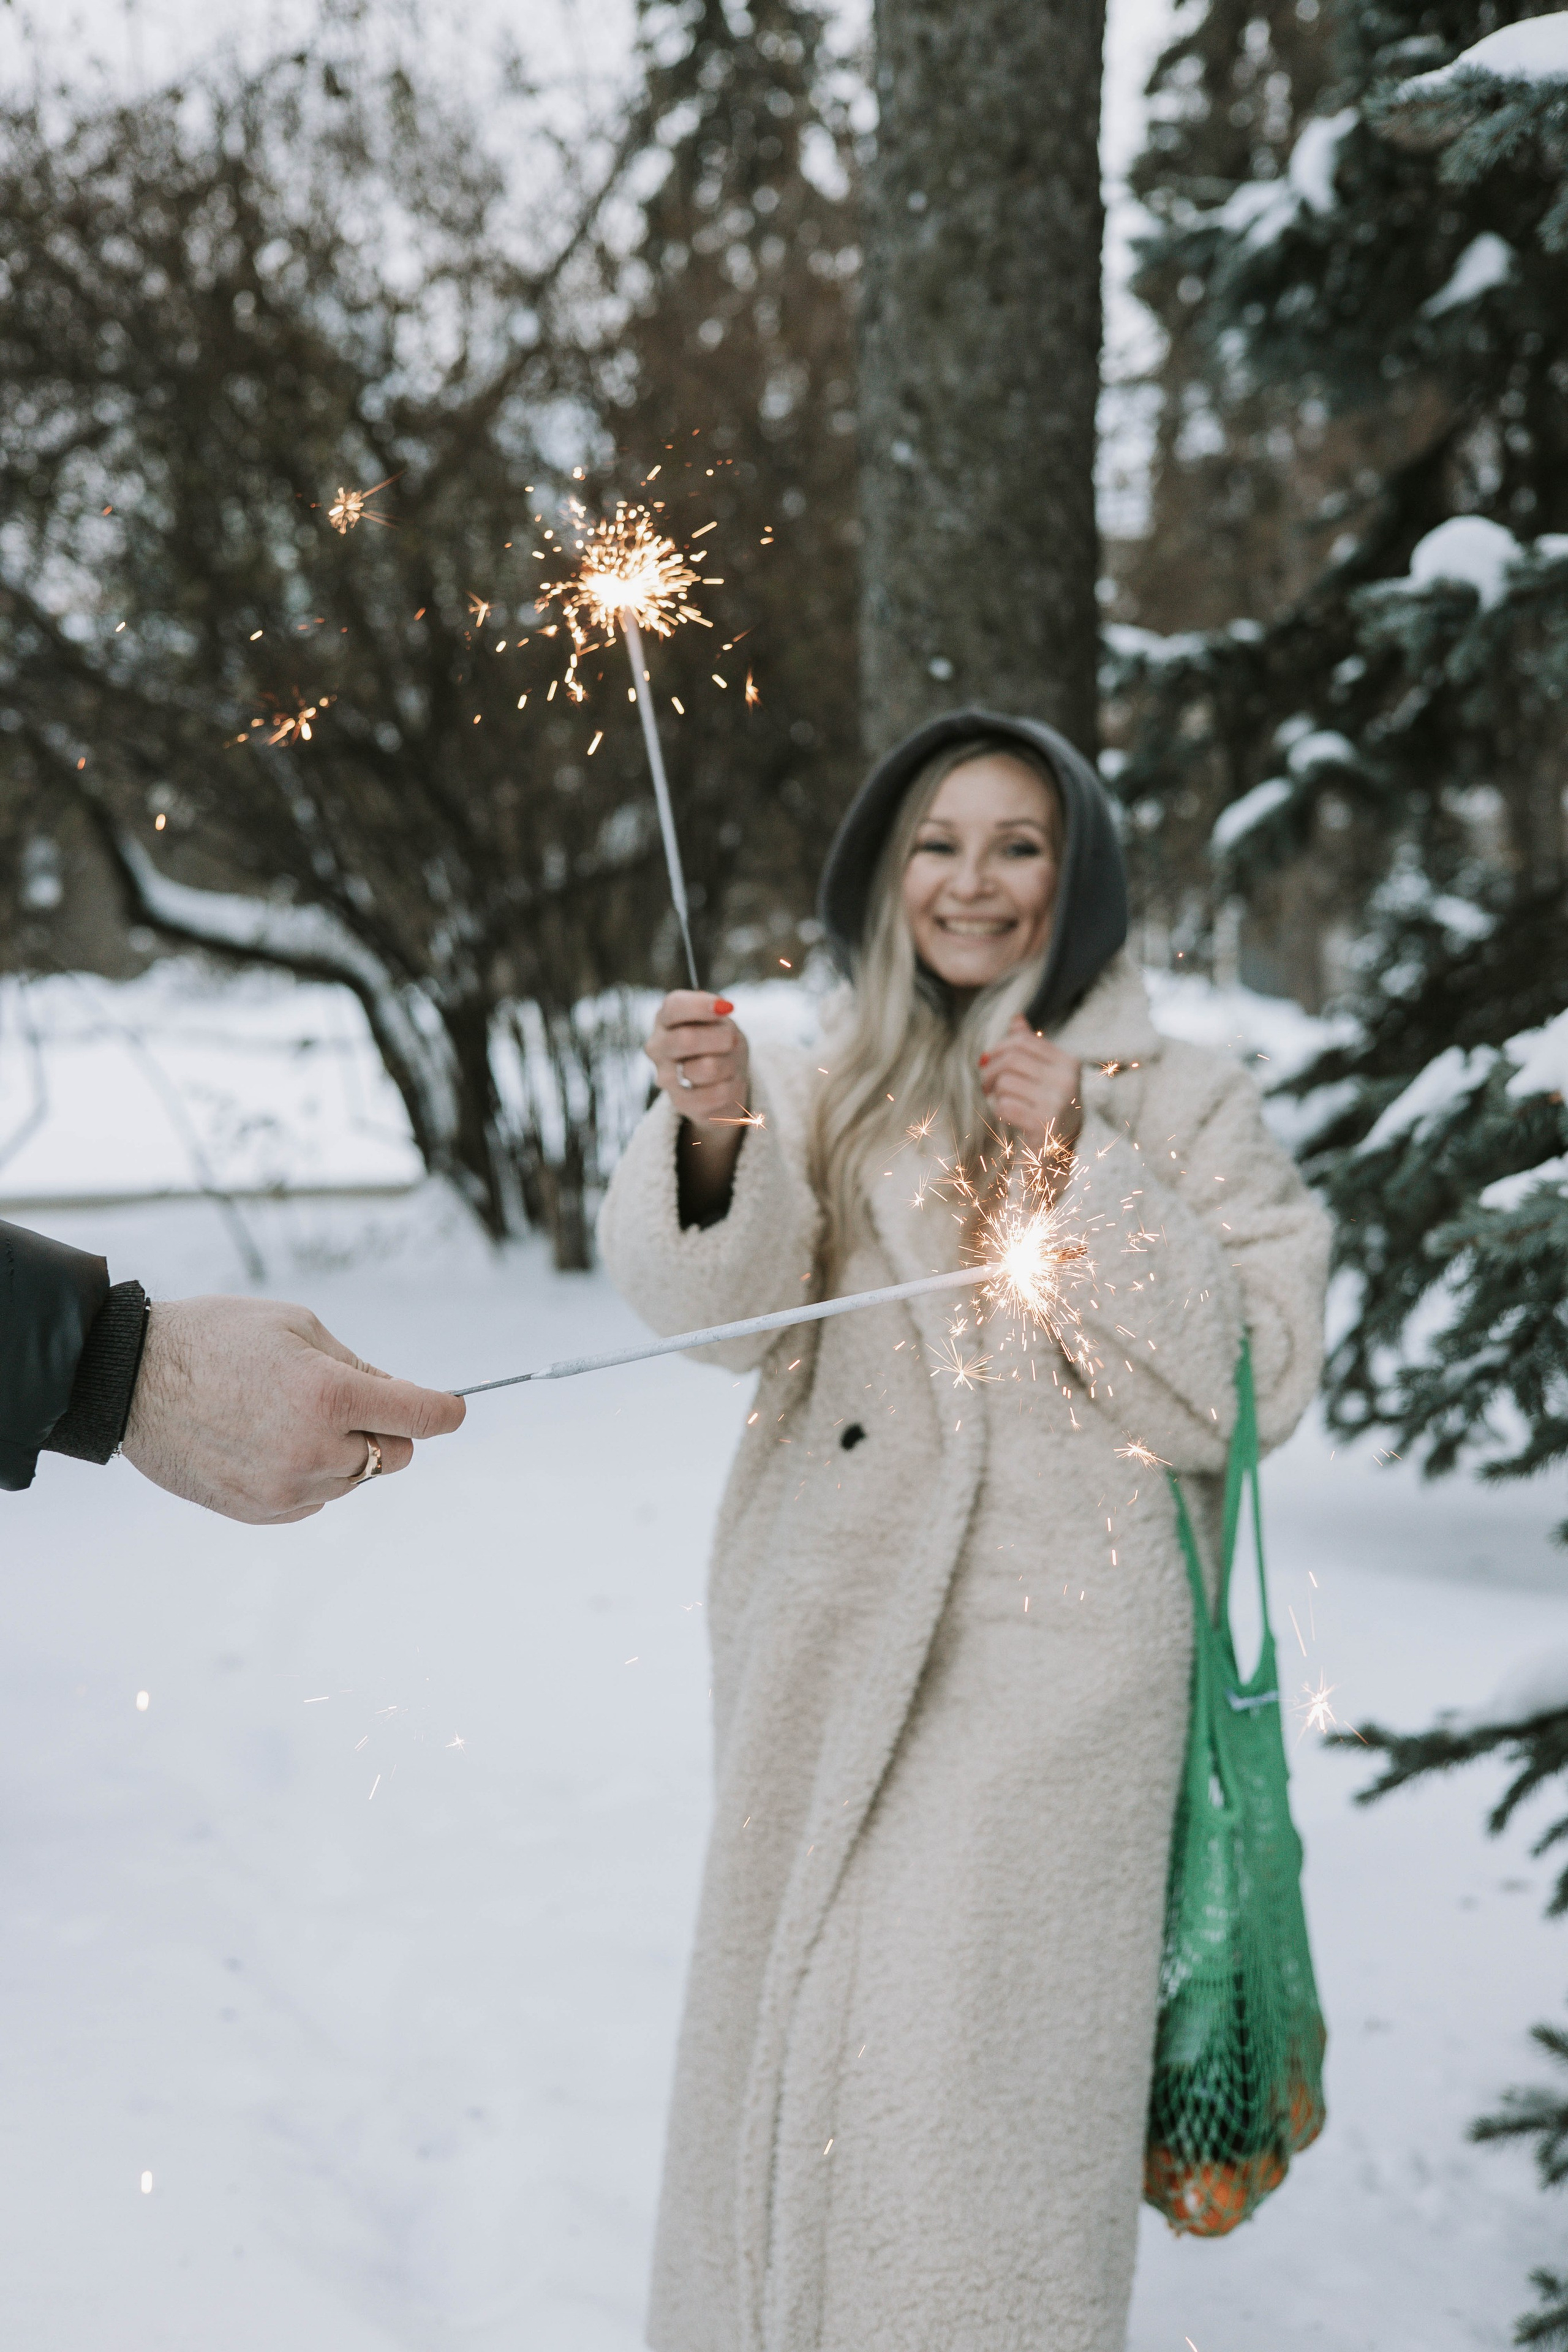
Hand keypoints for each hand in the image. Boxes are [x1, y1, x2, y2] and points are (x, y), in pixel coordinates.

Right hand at [122, 1296, 464, 1524]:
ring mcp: (285, 1489)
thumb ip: (356, 1367)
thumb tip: (399, 1397)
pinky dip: (311, 1476)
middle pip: (392, 1455)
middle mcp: (312, 1450)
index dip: (445, 1411)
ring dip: (343, 1453)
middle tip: (350, 1401)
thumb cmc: (214, 1338)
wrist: (130, 1380)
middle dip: (386, 1429)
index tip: (454, 1409)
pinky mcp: (259, 1512)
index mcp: (328, 1396)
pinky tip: (271, 1443)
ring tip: (290, 1415)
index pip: (419, 1416)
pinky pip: (314, 1500)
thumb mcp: (296, 1327)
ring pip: (353, 1481)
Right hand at [645, 991, 749, 1134]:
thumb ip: (715, 1012)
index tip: (726, 1008)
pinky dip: (731, 1086)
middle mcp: (657, 1047)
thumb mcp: (720, 1021)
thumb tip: (721, 1006)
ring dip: (729, 1064)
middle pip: (687, 1039)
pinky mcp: (680, 1102)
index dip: (700, 1006)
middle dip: (721, 1039)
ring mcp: (665, 1077)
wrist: (721, 1081)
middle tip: (732, 1041)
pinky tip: (724, 1083)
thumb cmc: (719, 1042)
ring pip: (708, 1068)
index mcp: (665, 1019)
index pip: (674, 1007)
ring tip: (726, 1064)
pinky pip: (718, 1093)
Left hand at [978, 1014, 1082, 1151]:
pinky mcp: (1043, 1124)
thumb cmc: (1047, 1110)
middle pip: (1011, 1059)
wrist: (1058, 1156)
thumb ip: (1032, 1049)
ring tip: (1001, 1104)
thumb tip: (1017, 1018)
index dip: (998, 1048)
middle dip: (990, 1071)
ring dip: (995, 1094)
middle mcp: (1067, 1080)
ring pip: (1005, 1083)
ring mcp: (1057, 1102)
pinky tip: (1009, 1118)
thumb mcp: (1045, 1077)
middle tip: (985, 1085)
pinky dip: (999, 1112)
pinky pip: (1004, 1106)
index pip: (1023, 1041)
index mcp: (1068, 1063)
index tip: (988, 1061)